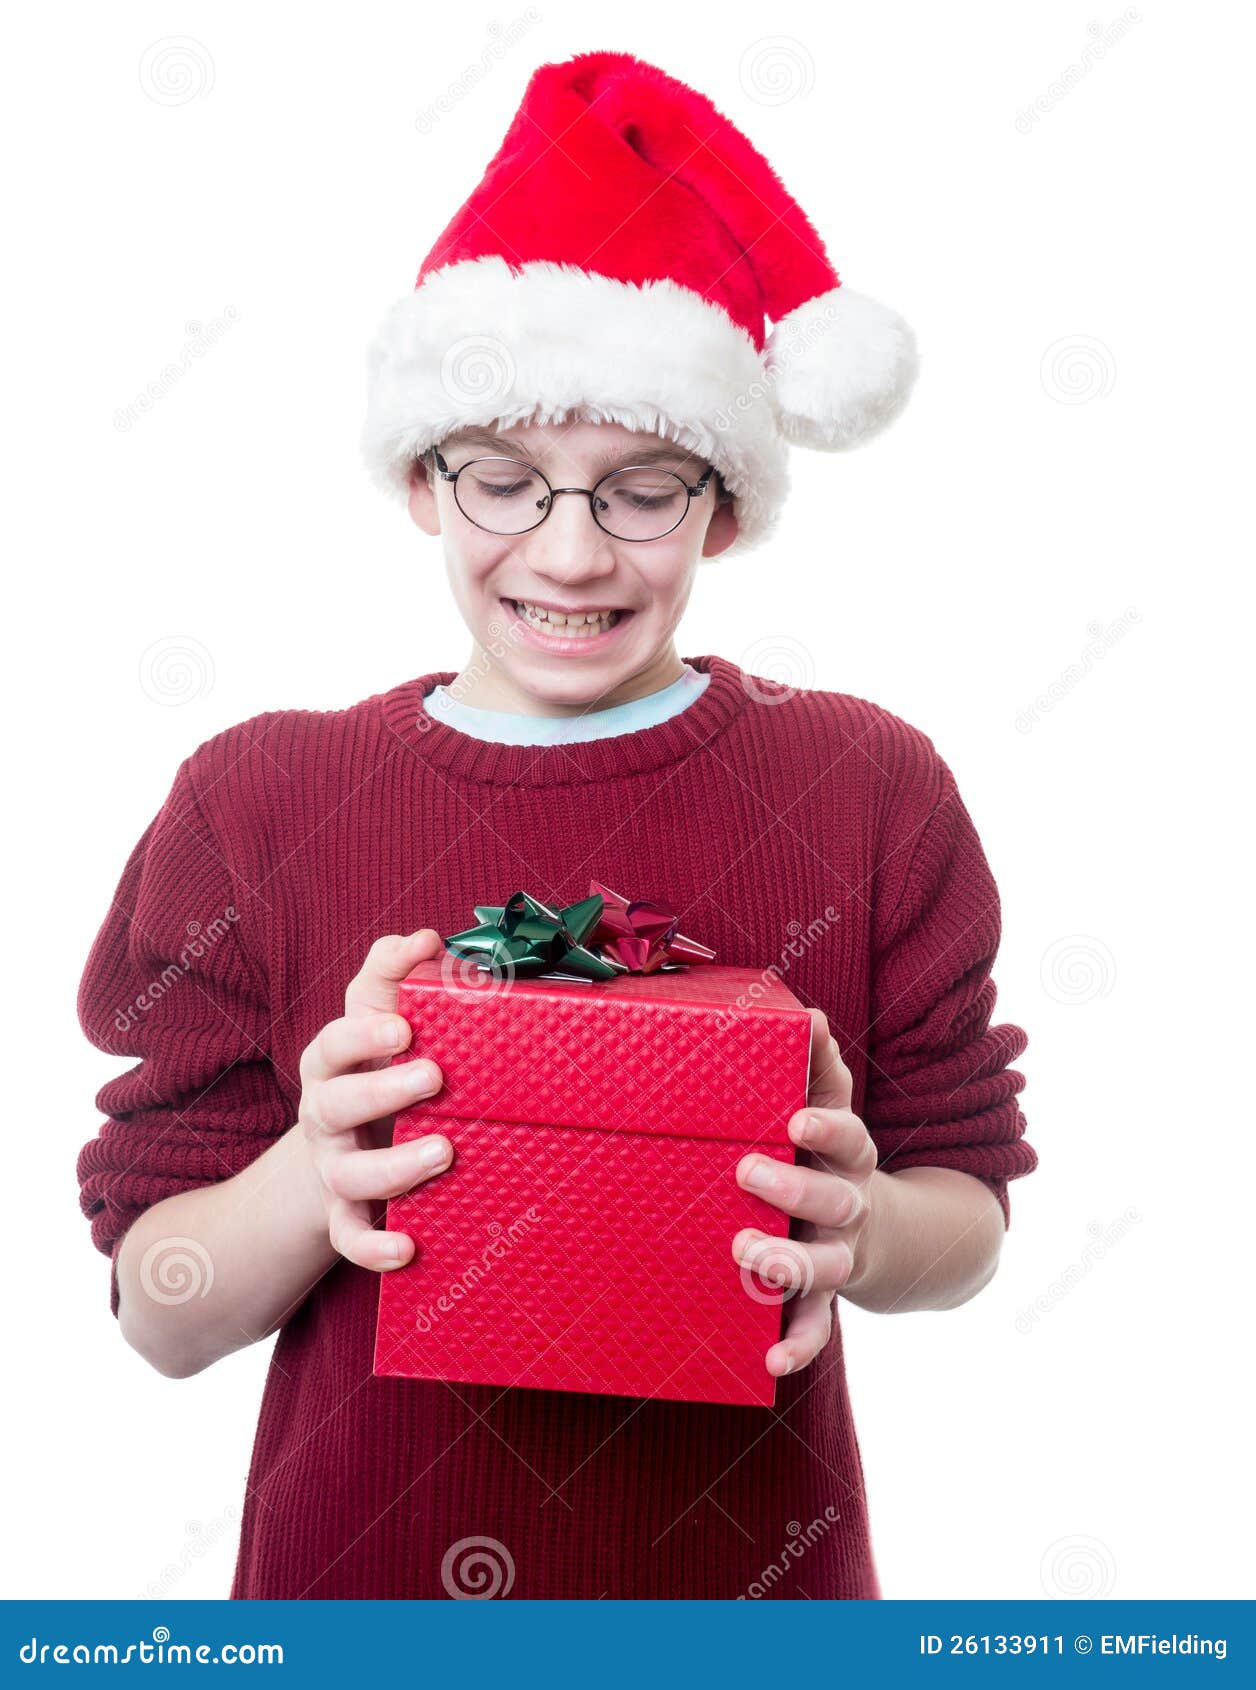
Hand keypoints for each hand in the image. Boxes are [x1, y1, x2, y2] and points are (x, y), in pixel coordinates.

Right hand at [298, 930, 450, 1271]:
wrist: (343, 1146)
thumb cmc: (377, 1067)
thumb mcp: (379, 1019)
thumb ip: (394, 974)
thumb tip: (424, 937)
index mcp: (332, 1062)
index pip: (334, 1042)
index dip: (364, 1032)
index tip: (407, 1025)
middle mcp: (325, 1115)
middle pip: (336, 1104)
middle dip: (383, 1090)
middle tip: (435, 1076)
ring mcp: (334, 1167)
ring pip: (349, 1174)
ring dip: (394, 1167)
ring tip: (444, 1153)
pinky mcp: (346, 1214)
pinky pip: (349, 1238)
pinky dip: (373, 1247)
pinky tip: (407, 1250)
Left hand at [732, 1008, 877, 1377]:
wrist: (882, 1234)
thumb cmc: (828, 1158)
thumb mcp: (829, 1111)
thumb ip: (817, 1068)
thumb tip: (808, 1016)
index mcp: (848, 1157)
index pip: (849, 1137)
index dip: (827, 1127)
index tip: (795, 1119)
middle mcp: (850, 1208)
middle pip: (835, 1201)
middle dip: (794, 1188)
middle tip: (747, 1171)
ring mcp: (839, 1258)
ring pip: (825, 1267)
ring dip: (787, 1263)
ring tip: (747, 1255)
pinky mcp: (823, 1300)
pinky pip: (815, 1327)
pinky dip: (798, 1346)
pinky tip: (771, 1362)